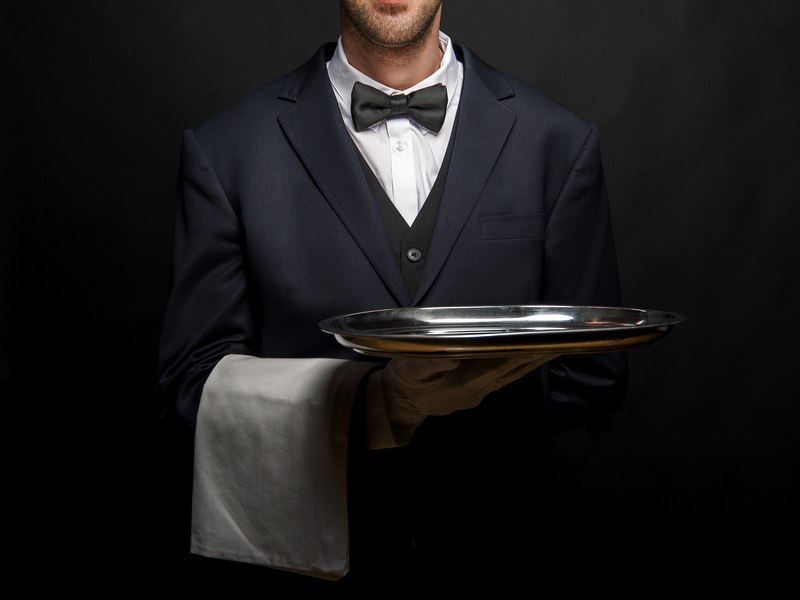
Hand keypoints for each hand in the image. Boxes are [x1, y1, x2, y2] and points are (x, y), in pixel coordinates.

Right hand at [377, 353, 558, 438]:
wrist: (399, 404)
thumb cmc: (404, 382)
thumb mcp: (410, 370)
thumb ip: (430, 364)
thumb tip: (454, 357)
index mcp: (467, 381)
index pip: (504, 363)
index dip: (525, 353)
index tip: (545, 342)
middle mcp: (478, 388)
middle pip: (515, 369)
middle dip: (538, 356)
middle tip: (562, 341)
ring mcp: (478, 393)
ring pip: (512, 375)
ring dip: (532, 362)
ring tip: (552, 348)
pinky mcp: (475, 392)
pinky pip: (503, 378)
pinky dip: (518, 366)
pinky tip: (527, 358)